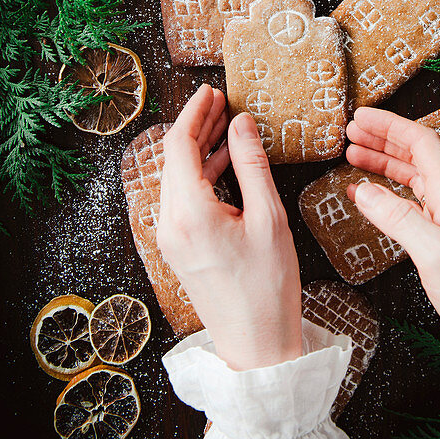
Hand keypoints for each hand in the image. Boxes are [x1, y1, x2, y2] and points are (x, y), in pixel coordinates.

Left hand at [157, 85, 302, 370]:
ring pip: (177, 178)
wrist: (255, 347)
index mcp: (189, 215)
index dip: (195, 113)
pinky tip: (222, 162)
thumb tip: (241, 124)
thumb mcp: (269, 219)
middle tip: (221, 101)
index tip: (212, 91)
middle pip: (174, 160)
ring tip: (225, 125)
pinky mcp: (179, 248)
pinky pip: (182, 199)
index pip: (180, 146)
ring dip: (198, 149)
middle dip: (196, 126)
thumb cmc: (268, 288)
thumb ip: (252, 166)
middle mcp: (170, 224)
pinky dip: (200, 175)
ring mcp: (170, 238)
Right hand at [346, 108, 439, 405]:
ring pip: (412, 178)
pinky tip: (367, 198)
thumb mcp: (436, 255)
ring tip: (352, 154)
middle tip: (350, 131)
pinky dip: (386, 194)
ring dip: (383, 162)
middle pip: (416, 155)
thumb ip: (399, 219)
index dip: (391, 126)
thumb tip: (361, 190)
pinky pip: (410, 205)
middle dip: (383, 138)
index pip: (422, 144)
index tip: (360, 117)